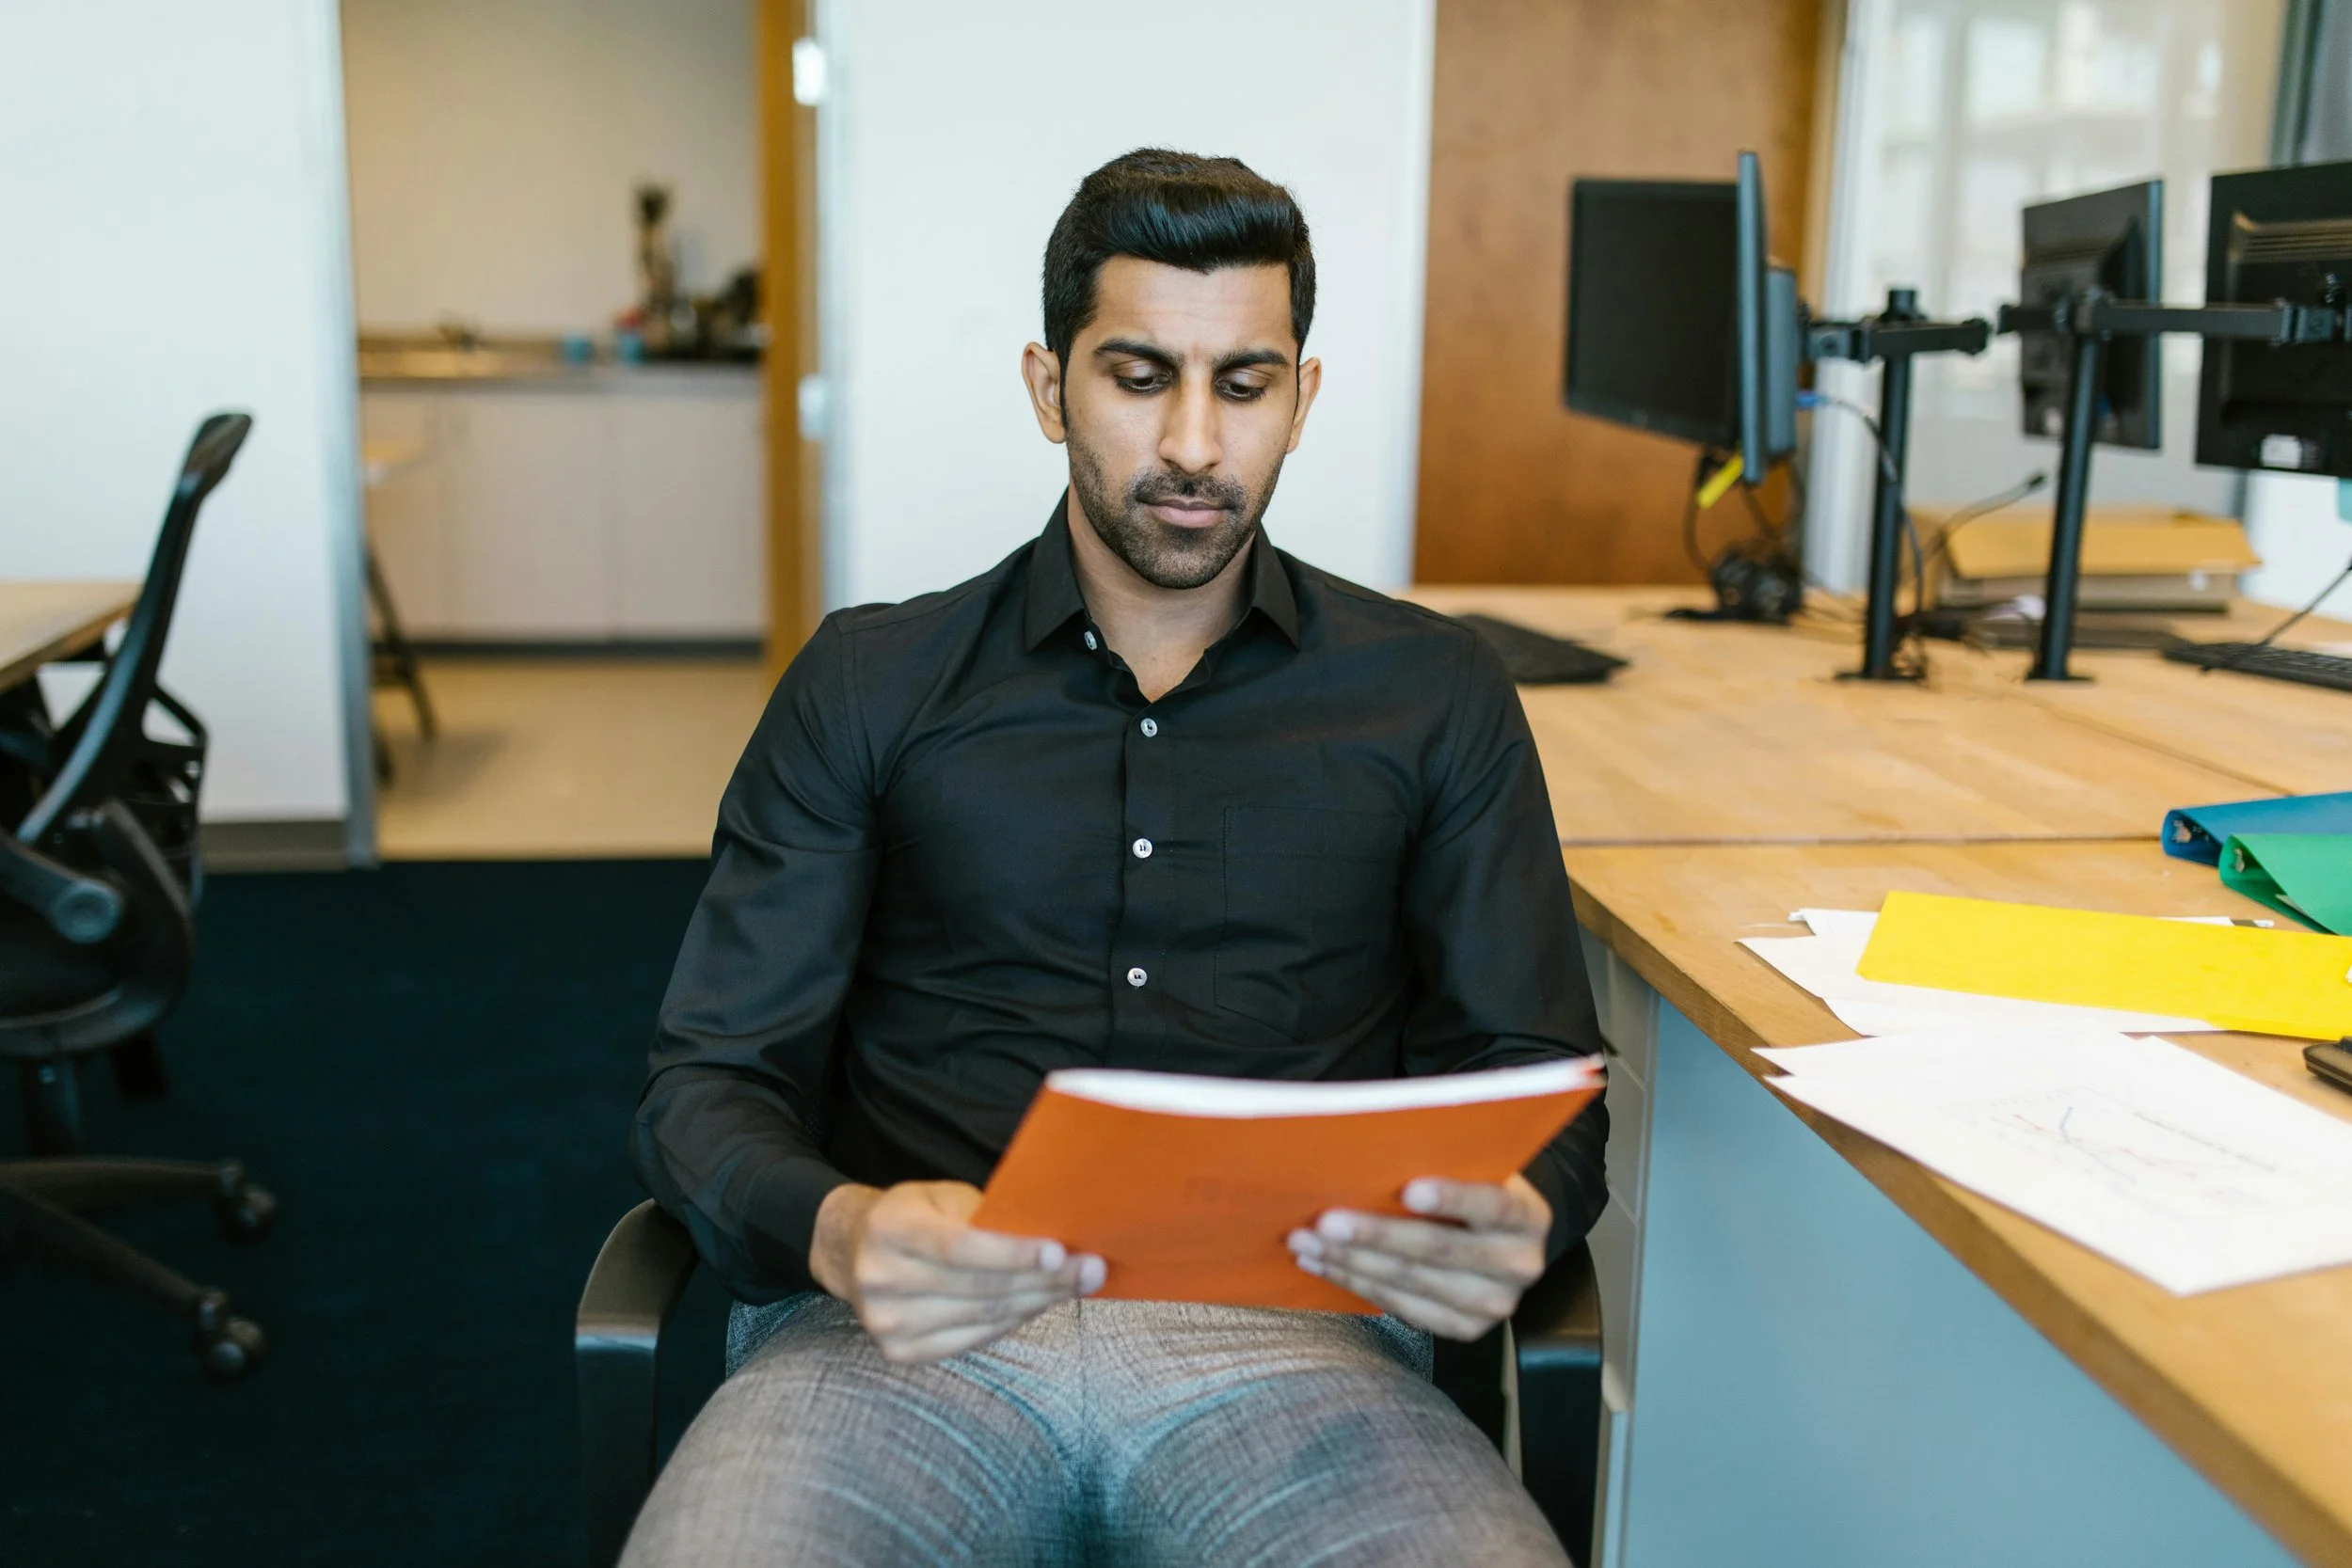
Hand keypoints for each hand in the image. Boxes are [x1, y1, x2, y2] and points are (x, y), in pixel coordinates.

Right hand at [809, 1180, 1104, 1363]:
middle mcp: (880, 1279)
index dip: (1012, 1254)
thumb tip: (1057, 1235)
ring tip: (1078, 1285)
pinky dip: (1012, 1321)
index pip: (960, 1247)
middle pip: (979, 1287)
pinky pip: (972, 1339)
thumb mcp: (944, 1198)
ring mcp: (885, 1322)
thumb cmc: (917, 1215)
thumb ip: (988, 1215)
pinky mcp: (899, 1352)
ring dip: (1037, 1301)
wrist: (853, 1251)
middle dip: (1044, 1280)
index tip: (1061, 1252)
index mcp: (889, 1227)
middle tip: (1092, 1269)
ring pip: (982, 1316)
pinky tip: (1039, 1304)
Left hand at [1287, 1175, 1550, 1340]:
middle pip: (1440, 1250)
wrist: (1504, 1238)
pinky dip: (1357, 1284)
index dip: (1452, 1198)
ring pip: (1413, 1283)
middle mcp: (1519, 1265)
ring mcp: (1493, 1305)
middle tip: (1325, 1221)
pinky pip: (1404, 1308)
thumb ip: (1442, 1160)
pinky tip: (1323, 1265)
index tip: (1408, 1189)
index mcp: (1527, 1216)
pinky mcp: (1465, 1329)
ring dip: (1352, 1263)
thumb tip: (1370, 1150)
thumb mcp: (1474, 1166)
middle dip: (1376, 1234)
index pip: (1492, 1204)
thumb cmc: (1474, 1186)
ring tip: (1308, 1242)